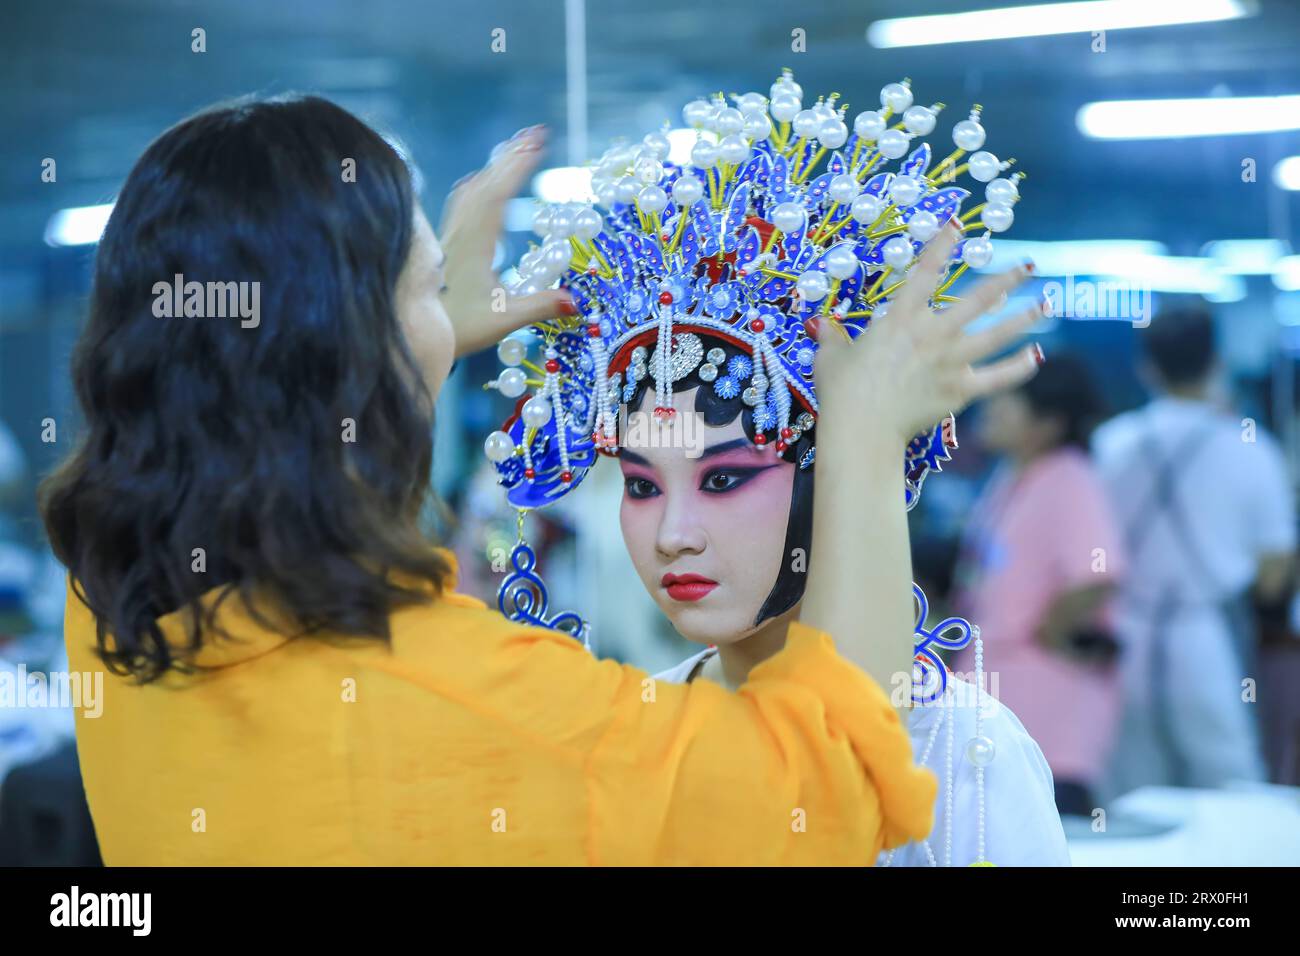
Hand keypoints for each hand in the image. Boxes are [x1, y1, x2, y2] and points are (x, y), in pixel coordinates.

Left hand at [438, 126, 574, 357]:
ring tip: (517, 148)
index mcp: (476, 244)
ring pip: (472, 188)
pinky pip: (463, 201)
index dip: (518, 167)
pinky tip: (484, 182)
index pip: (498, 195)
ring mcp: (451, 235)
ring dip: (496, 166)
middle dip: (512, 155)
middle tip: (536, 132)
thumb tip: (576, 301)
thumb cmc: (460, 327)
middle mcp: (461, 233)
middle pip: (486, 183)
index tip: (538, 144)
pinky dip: (480, 182)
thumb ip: (540, 306)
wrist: (413, 329)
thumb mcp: (504, 320)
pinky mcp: (446, 242)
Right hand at [814, 219, 1043, 447]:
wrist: (861, 428)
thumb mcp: (830, 356)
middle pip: (978, 299)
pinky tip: (1036, 356)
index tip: (958, 225)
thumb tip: (821, 324)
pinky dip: (1018, 368)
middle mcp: (932, 333)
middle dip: (1007, 279)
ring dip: (1024, 317)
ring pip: (996, 334)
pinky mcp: (960, 390)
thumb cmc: (841, 391)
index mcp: (900, 319)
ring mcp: (950, 361)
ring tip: (1046, 304)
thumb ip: (832, 336)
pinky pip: (997, 377)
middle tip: (1029, 265)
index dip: (942, 246)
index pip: (926, 273)